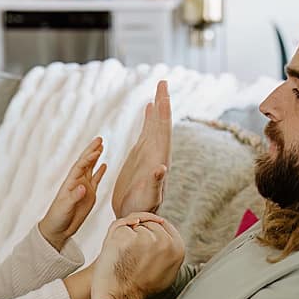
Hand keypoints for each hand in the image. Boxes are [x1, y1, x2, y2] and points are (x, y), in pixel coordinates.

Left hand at [38, 138, 105, 249]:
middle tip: (99, 139)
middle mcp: (77, 182)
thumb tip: (83, 187)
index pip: (80, 166)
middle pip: (85, 162)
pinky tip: (104, 164)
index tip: (96, 151)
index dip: (88, 158)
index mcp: (70, 183)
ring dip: (96, 158)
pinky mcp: (89, 195)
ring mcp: (84, 188)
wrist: (58, 229)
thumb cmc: (57, 217)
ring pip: (91, 168)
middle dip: (91, 150)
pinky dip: (100, 172)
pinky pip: (96, 180)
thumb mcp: (65, 207)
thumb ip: (74, 197)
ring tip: (101, 146)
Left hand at [91, 214, 184, 298]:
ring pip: (134, 224)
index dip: (150, 232)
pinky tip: (115, 254)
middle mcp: (165, 241)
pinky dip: (113, 237)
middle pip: (148, 223)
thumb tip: (162, 223)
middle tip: (133, 256)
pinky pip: (119, 227)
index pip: (164, 225)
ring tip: (125, 257)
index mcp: (178, 248)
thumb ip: (169, 249)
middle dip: (139, 233)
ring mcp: (145, 238)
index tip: (142, 245)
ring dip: (126, 236)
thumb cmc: (140, 287)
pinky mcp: (126, 238)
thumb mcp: (167, 271)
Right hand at [112, 81, 172, 217]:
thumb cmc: (141, 210)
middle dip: (162, 102)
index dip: (164, 113)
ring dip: (157, 108)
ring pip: (155, 125)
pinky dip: (148, 119)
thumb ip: (156, 183)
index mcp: (159, 159)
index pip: (163, 132)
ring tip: (158, 90)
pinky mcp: (141, 156)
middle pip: (161, 123)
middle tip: (163, 82)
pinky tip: (148, 109)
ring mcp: (150, 153)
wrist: (135, 216)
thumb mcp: (149, 197)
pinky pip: (146, 132)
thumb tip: (162, 168)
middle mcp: (157, 153)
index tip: (164, 94)